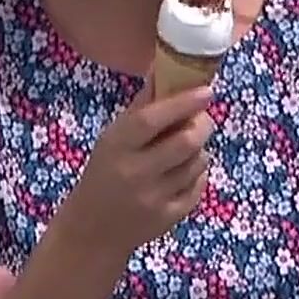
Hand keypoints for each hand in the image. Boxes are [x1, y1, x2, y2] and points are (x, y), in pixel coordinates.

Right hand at [59, 79, 213, 256]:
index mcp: (118, 145)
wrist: (92, 230)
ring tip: (187, 146)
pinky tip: (185, 169)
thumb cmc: (104, 171)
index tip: (206, 90)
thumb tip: (163, 68)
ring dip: (200, 148)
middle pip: (185, 141)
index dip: (182, 103)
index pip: (152, 119)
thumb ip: (141, 106)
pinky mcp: (169, 218)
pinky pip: (199, 185)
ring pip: (197, 162)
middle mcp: (136, 172)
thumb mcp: (113, 137)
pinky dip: (198, 172)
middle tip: (202, 118)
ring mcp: (154, 198)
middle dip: (202, 124)